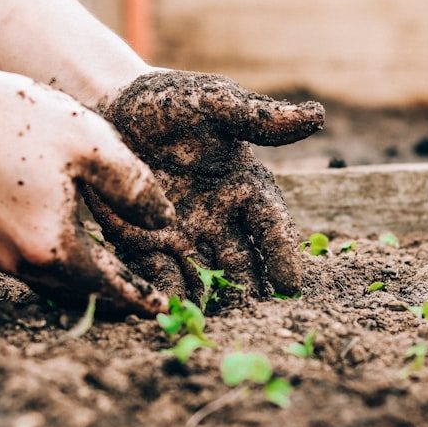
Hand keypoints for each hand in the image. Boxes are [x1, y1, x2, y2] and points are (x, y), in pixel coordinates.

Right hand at [0, 69, 174, 315]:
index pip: (108, 285)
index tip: (162, 309)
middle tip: (145, 300)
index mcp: (53, 247)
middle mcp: (22, 262)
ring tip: (117, 281)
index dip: (138, 296)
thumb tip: (164, 221)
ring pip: (55, 284)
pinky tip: (77, 253)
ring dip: (87, 286)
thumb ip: (135, 188)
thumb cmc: (19, 120)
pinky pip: (35, 267)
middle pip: (81, 293)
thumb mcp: (93, 145)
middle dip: (115, 298)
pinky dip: (63, 269)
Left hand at [82, 70, 323, 301]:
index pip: (271, 226)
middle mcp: (220, 218)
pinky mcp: (146, 244)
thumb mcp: (213, 103)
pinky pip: (160, 274)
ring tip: (215, 325)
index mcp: (244, 187)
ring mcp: (184, 235)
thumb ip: (258, 117)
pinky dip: (167, 294)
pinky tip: (170, 312)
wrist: (110, 107)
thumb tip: (317, 116)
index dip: (282, 254)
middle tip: (255, 317)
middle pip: (242, 262)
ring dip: (211, 300)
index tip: (290, 284)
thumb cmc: (170, 101)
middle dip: (250, 290)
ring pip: (205, 276)